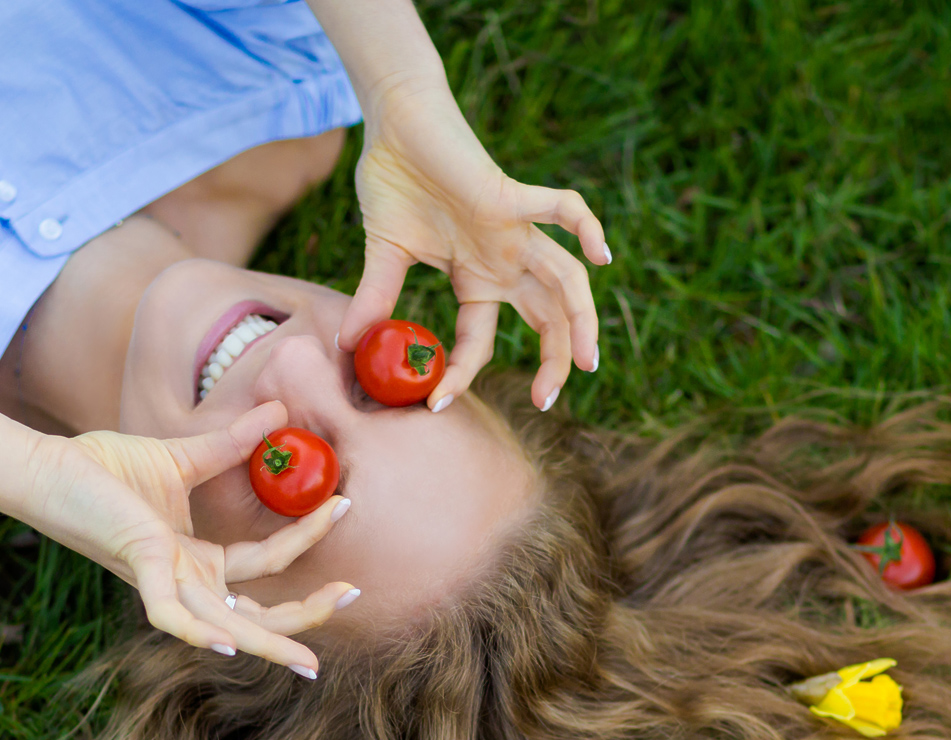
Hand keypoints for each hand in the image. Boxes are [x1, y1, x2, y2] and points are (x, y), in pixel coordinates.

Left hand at [21, 401, 354, 674]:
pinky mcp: (141, 568)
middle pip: (257, 615)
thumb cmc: (104, 467)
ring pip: (225, 628)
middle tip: (354, 596)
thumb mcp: (182, 456)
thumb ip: (230, 445)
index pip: (265, 564)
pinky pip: (170, 615)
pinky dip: (197, 633)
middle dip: (307, 615)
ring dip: (269, 645)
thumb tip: (278, 412)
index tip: (342, 504)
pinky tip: (228, 645)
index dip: (306, 539)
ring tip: (310, 660)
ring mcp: (165, 580)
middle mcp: (186, 581)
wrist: (50, 466)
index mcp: (196, 560)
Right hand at [338, 79, 609, 414]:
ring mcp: (513, 232)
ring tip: (587, 363)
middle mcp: (504, 261)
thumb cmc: (393, 182)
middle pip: (546, 319)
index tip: (437, 403)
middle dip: (555, 361)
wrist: (396, 124)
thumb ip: (373, 298)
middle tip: (549, 400)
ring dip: (582, 320)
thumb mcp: (382, 253)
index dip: (461, 373)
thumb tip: (346, 344)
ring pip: (565, 280)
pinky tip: (603, 256)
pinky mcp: (510, 197)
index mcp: (476, 278)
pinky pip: (561, 208)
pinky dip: (588, 226)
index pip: (479, 340)